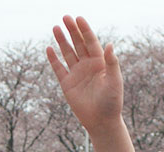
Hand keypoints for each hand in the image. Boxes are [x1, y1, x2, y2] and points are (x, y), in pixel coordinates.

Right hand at [47, 16, 122, 133]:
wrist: (102, 121)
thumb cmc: (112, 102)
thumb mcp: (114, 81)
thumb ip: (112, 63)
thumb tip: (109, 45)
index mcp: (100, 63)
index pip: (91, 42)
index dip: (85, 30)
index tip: (78, 18)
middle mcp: (88, 66)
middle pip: (78, 44)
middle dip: (72, 30)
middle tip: (65, 17)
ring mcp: (77, 74)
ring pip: (68, 53)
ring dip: (62, 41)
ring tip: (56, 27)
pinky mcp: (67, 84)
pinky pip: (59, 69)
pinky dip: (54, 59)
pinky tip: (49, 49)